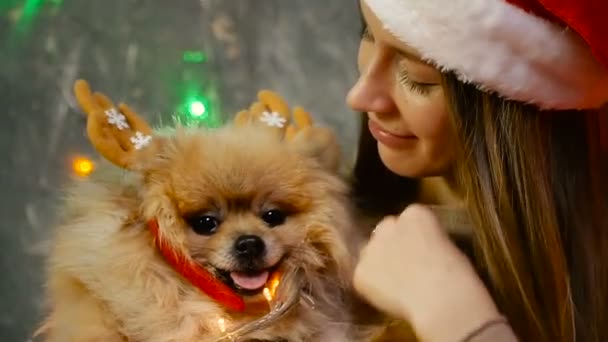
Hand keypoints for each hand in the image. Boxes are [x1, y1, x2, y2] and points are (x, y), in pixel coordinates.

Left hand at [353, 204, 500, 340]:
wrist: (442, 300)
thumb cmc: (457, 276)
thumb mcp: (448, 246)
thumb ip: (427, 241)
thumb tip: (419, 252)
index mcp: (415, 213)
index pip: (408, 220)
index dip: (414, 239)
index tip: (422, 253)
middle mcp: (388, 225)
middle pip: (384, 231)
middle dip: (391, 246)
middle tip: (404, 268)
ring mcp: (370, 248)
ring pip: (370, 254)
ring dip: (379, 265)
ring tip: (397, 287)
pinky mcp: (360, 272)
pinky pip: (363, 279)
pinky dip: (372, 289)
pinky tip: (390, 299)